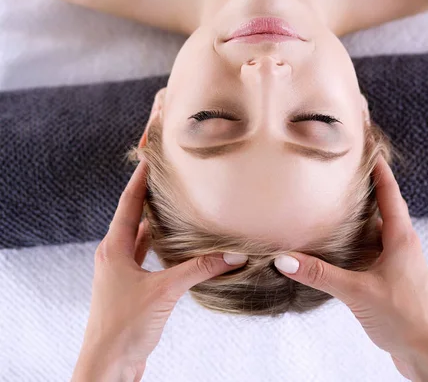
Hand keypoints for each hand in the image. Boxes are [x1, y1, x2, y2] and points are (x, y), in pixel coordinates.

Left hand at [72, 159, 246, 381]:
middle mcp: (114, 255)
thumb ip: (199, 270)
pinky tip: (174, 242)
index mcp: (113, 247)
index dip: (140, 178)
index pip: (128, 202)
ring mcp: (121, 272)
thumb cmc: (124, 328)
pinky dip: (158, 244)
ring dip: (154, 220)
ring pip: (139, 236)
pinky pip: (145, 255)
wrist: (106, 368)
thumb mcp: (165, 292)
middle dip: (149, 194)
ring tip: (174, 202)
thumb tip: (232, 255)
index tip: (150, 155)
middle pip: (132, 215)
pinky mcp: (130, 287)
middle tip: (167, 174)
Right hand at [273, 157, 427, 379]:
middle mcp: (402, 242)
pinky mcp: (394, 275)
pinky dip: (360, 236)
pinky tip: (342, 242)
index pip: (390, 191)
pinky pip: (376, 246)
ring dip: (363, 212)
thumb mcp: (356, 292)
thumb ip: (319, 274)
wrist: (427, 352)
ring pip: (380, 226)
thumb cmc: (402, 317)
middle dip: (367, 185)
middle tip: (344, 168)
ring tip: (339, 198)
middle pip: (386, 204)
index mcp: (400, 236)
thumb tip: (284, 258)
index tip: (367, 146)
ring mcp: (400, 259)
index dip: (379, 167)